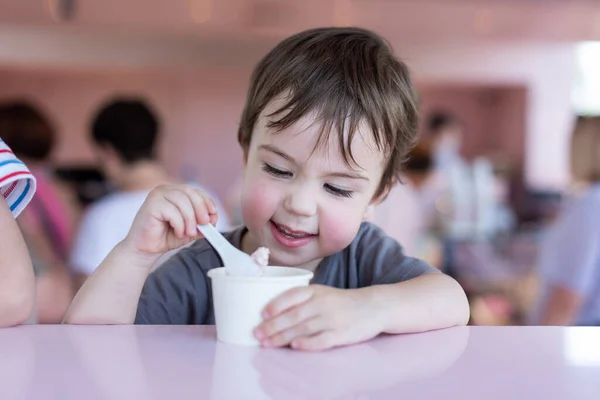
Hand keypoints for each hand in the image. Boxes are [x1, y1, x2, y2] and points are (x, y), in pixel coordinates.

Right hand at [122, 184, 217, 259]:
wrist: (145, 249)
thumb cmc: (165, 237)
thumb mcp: (189, 230)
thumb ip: (201, 224)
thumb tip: (213, 219)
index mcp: (175, 192)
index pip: (195, 191)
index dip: (206, 201)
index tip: (213, 214)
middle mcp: (166, 190)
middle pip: (190, 193)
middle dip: (201, 209)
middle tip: (205, 224)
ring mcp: (157, 195)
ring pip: (182, 201)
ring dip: (190, 219)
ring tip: (189, 233)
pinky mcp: (152, 204)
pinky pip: (172, 211)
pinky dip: (179, 224)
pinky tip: (178, 232)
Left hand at [254, 285, 382, 350]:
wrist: (373, 307)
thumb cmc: (342, 302)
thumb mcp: (323, 293)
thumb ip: (302, 300)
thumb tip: (273, 313)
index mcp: (316, 291)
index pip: (292, 295)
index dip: (276, 305)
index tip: (262, 314)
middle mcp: (323, 303)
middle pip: (293, 315)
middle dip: (273, 326)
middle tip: (257, 334)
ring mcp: (332, 318)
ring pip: (303, 328)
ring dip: (283, 337)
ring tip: (268, 343)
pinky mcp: (341, 333)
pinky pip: (321, 339)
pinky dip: (307, 343)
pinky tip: (294, 346)